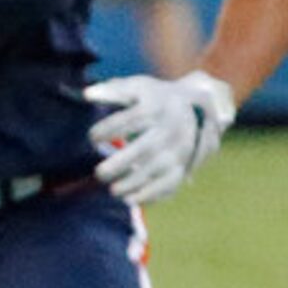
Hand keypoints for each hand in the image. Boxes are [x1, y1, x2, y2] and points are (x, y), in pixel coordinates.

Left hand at [85, 69, 234, 204]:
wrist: (200, 105)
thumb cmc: (157, 98)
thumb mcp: (138, 87)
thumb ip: (113, 90)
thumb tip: (87, 94)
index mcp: (156, 108)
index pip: (129, 119)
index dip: (108, 129)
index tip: (92, 137)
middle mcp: (170, 129)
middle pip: (146, 149)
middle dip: (121, 164)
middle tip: (100, 173)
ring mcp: (180, 149)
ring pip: (159, 170)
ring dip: (134, 184)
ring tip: (113, 190)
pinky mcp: (184, 165)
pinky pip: (171, 184)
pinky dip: (152, 195)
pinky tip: (131, 200)